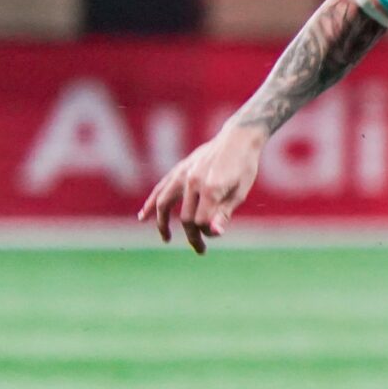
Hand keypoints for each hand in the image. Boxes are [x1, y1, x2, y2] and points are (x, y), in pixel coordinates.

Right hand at [138, 124, 266, 253]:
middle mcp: (192, 181)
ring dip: (163, 224)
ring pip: (164, 204)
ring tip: (166, 239)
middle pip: (186, 218)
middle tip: (201, 250)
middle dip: (192, 236)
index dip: (208, 232)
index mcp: (210, 188)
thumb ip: (224, 213)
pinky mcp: (178, 170)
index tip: (216, 233)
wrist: (238, 138)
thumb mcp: (241, 192)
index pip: (202, 222)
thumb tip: (214, 233)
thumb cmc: (244, 166)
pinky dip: (151, 203)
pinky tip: (143, 216)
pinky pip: (160, 189)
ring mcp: (183, 174)